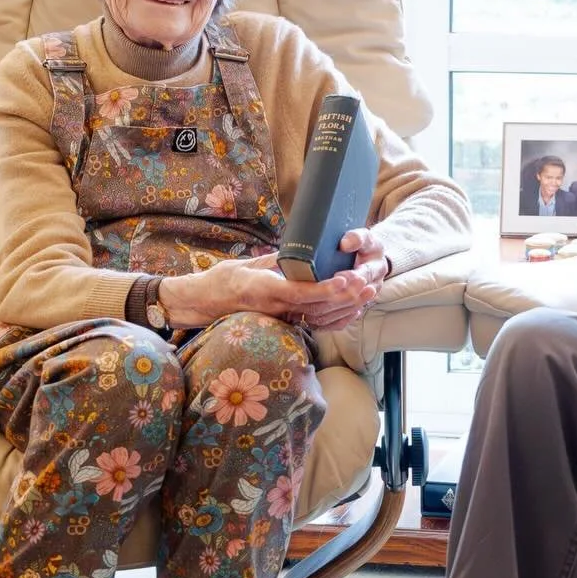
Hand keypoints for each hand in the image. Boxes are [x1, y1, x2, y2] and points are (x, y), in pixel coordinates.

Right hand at [158, 231, 389, 331]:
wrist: (207, 302)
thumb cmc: (226, 279)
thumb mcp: (251, 263)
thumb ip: (278, 260)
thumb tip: (302, 252)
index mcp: (266, 291)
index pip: (302, 293)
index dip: (327, 289)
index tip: (347, 279)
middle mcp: (277, 309)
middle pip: (318, 308)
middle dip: (346, 297)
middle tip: (368, 282)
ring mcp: (282, 318)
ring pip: (320, 318)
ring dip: (347, 307)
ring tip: (369, 293)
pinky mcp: (285, 323)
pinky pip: (316, 324)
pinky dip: (337, 319)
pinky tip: (354, 311)